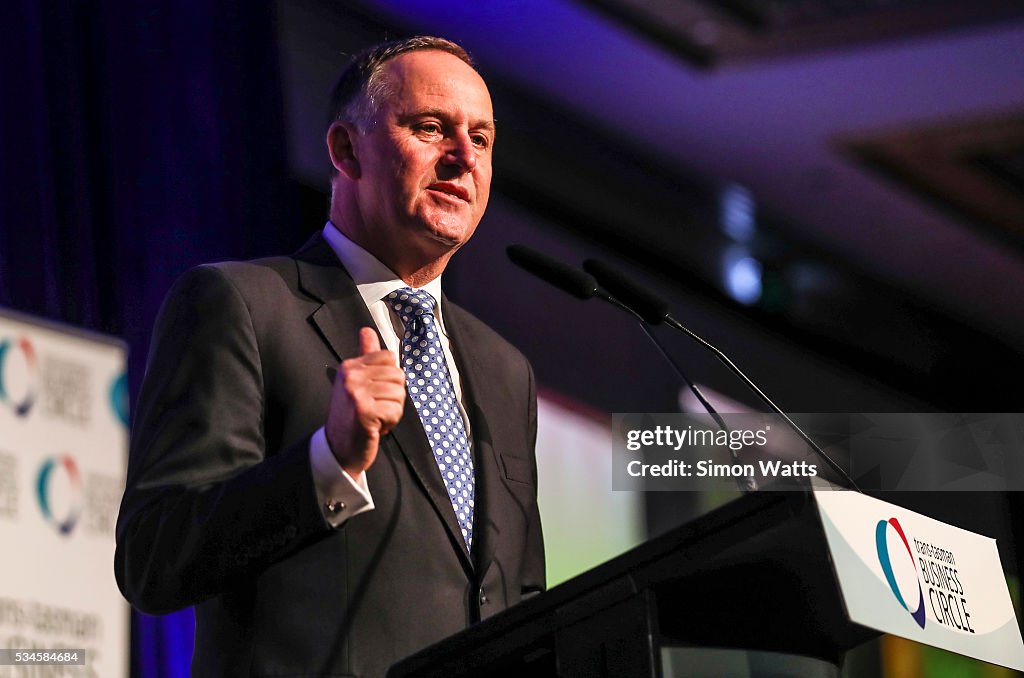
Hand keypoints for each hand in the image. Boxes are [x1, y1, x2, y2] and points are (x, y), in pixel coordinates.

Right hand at [325, 327, 405, 475]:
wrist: (337, 449)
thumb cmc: (350, 416)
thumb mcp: (354, 382)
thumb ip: (365, 356)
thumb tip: (367, 330)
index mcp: (350, 366)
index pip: (389, 357)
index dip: (390, 378)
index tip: (375, 392)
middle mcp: (351, 376)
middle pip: (398, 376)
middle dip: (393, 397)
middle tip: (375, 409)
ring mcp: (356, 393)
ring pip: (399, 394)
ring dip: (392, 411)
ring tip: (375, 418)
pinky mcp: (363, 411)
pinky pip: (395, 411)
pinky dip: (390, 423)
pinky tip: (374, 428)